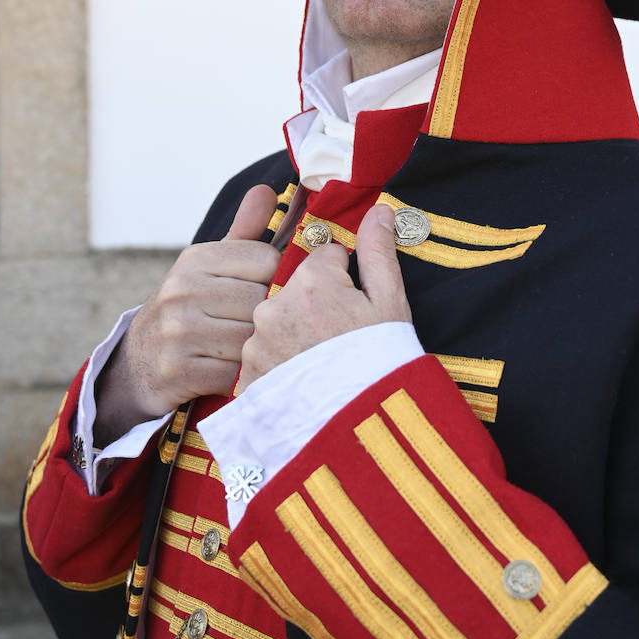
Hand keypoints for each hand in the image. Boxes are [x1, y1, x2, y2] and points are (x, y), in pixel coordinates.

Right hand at [94, 186, 279, 443]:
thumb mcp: (210, 267)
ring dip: (260, 349)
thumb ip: (244, 232)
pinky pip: (235, 374)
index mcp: (195, 259)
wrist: (138, 364)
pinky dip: (244, 377)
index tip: (272, 292)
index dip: (278, 279)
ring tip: (255, 349)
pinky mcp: (178, 371)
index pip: (265, 260)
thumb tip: (268, 190)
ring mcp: (177, 331)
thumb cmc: (189, 309)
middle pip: (261, 301)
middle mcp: (182, 290)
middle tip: (268, 327)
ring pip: (251, 339)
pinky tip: (239, 372)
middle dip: (270, 318)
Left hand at [236, 203, 411, 393]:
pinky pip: (265, 354)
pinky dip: (281, 363)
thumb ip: (378, 250)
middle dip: (315, 304)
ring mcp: (258, 342)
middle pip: (296, 288)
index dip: (344, 280)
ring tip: (322, 364)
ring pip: (277, 320)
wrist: (359, 429)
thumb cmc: (381, 362)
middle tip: (340, 339)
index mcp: (310, 280)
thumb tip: (378, 209)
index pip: (323, 259)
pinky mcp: (248, 375)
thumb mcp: (390, 301)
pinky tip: (304, 381)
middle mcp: (275, 305)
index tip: (355, 308)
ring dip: (295, 333)